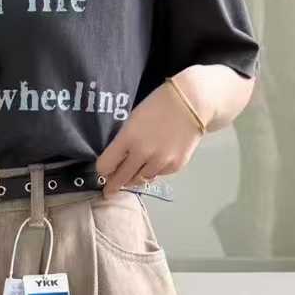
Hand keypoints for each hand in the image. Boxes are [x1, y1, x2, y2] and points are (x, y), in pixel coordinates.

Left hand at [95, 80, 205, 195]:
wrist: (192, 102)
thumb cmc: (159, 106)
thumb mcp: (133, 120)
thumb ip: (123, 141)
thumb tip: (116, 162)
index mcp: (128, 138)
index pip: (106, 165)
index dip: (103, 169)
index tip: (103, 171)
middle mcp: (143, 154)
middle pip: (121, 178)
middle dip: (113, 185)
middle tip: (108, 191)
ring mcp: (160, 162)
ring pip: (140, 180)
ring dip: (134, 178)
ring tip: (132, 176)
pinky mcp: (175, 166)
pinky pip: (158, 174)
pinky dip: (154, 170)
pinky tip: (156, 160)